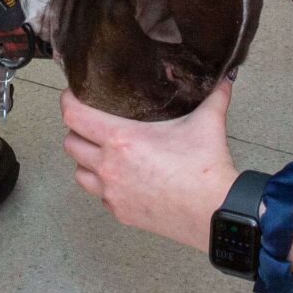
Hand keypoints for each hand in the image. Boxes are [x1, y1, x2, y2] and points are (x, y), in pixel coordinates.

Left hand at [62, 82, 239, 249]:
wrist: (213, 213)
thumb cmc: (205, 170)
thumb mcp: (207, 123)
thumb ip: (213, 96)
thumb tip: (224, 79)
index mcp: (121, 140)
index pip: (74, 116)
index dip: (68, 100)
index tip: (72, 94)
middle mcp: (109, 167)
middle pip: (71, 144)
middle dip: (77, 131)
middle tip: (92, 122)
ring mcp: (112, 193)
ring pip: (79, 172)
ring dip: (86, 160)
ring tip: (103, 151)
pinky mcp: (121, 213)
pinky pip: (100, 195)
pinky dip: (104, 184)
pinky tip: (122, 177)